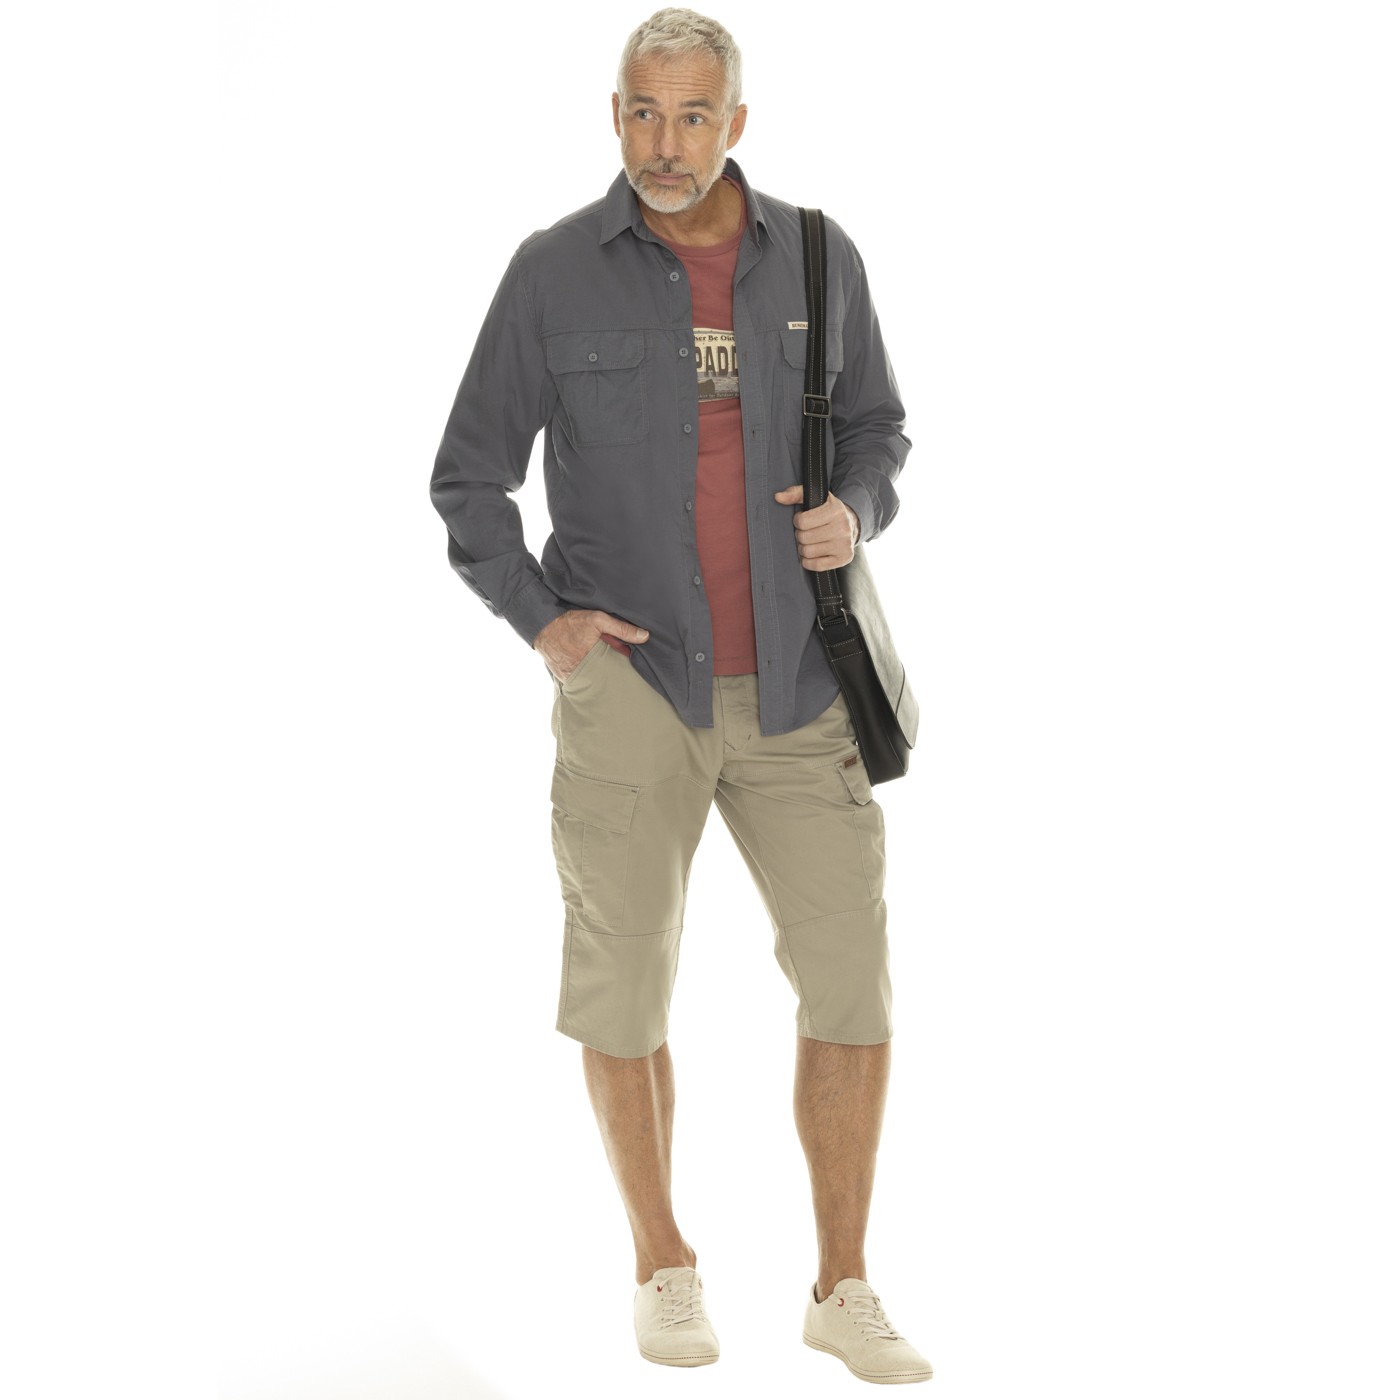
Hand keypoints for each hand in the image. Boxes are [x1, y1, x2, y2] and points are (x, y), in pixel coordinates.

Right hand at [533, 609, 647, 682]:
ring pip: (594, 680)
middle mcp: (586, 672)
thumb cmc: (570, 623)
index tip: (628, 656)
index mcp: (597, 659)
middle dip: (613, 670)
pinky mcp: (566, 680)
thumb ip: (622, 628)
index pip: (619, 667)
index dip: (625, 662)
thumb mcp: (598, 619)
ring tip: (600, 664)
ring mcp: (574, 678)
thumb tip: (645, 636)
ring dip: (599, 673)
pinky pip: (581, 682)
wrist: (542, 627)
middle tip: (615, 661)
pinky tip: (588, 667)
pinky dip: (586, 676)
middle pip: (608, 676)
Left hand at [773, 485, 859, 569]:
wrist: (852, 524)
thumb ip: (795, 494)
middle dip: (801, 535)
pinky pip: (816, 566)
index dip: (798, 521)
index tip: (804, 520)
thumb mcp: (815, 497)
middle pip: (804, 538)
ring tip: (810, 542)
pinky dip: (809, 562)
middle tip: (807, 532)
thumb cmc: (828, 511)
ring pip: (808, 552)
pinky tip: (813, 554)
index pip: (802, 521)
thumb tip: (778, 497)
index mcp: (835, 511)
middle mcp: (842, 528)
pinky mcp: (844, 558)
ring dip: (804, 548)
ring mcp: (844, 545)